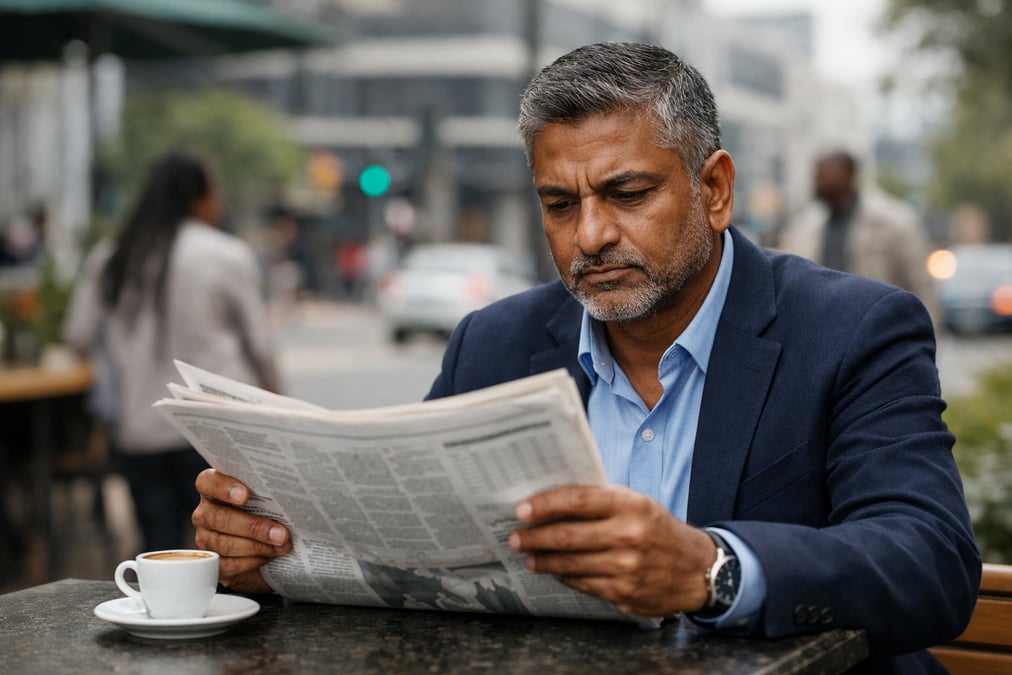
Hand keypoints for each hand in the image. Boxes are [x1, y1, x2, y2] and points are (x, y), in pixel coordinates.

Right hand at [192, 468, 290, 593]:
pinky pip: (229, 564)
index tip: (246, 495)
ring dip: (258, 546)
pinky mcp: (211, 563)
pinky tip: (269, 556)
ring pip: (224, 543)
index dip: (224, 487)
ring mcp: (205, 538)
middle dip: (253, 526)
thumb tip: (289, 494)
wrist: (264, 553)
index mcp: (214, 490)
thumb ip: (267, 493)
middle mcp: (205, 513)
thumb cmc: (265, 514)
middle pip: (219, 518)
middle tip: (281, 533)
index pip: (208, 482)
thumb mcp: (266, 500)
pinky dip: (253, 561)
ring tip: (282, 545)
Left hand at [508, 485, 715, 616]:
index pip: (578, 500)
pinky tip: (554, 570)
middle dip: (534, 537)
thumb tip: (552, 501)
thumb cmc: (657, 529)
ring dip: (543, 560)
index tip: (522, 510)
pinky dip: (564, 576)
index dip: (545, 505)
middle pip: (567, 536)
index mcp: (631, 505)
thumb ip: (601, 501)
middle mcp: (629, 536)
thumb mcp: (637, 503)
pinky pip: (583, 583)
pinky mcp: (624, 592)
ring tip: (528, 555)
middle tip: (515, 537)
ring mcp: (626, 567)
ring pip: (570, 564)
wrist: (695, 568)